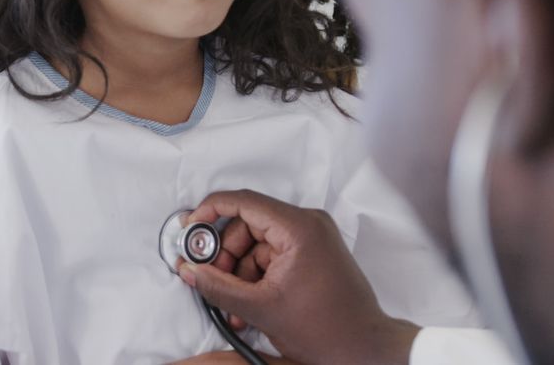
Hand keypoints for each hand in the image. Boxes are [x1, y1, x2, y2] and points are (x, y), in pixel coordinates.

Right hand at [176, 190, 420, 364]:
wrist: (363, 350)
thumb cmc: (325, 330)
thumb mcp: (260, 308)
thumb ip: (218, 287)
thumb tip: (190, 270)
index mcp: (299, 228)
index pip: (244, 202)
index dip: (211, 211)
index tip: (191, 226)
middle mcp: (308, 224)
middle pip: (248, 225)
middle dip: (226, 256)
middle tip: (212, 280)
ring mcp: (312, 238)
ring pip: (257, 243)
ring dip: (240, 272)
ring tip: (234, 306)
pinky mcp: (312, 253)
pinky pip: (272, 255)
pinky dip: (256, 277)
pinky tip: (249, 304)